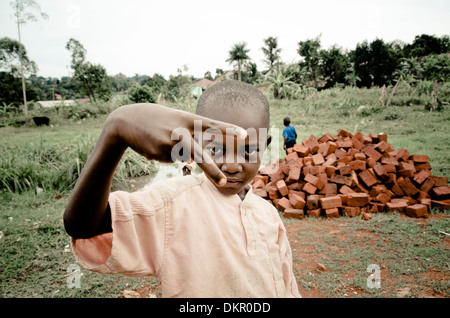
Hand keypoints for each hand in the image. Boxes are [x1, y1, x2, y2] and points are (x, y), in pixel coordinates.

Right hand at [108, 103, 246, 185]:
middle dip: (212, 170)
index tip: (246, 135)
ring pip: (183, 157)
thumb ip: (190, 136)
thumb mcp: (176, 120)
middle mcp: (180, 130)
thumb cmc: (157, 120)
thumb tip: (193, 161)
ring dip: (177, 154)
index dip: (229, 130)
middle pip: (200, 153)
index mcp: (187, 119)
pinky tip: (153, 144)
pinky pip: (169, 159)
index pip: (212, 125)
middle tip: (224, 182)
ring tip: (163, 141)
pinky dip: (163, 154)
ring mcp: (168, 141)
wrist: (126, 120)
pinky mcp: (157, 152)